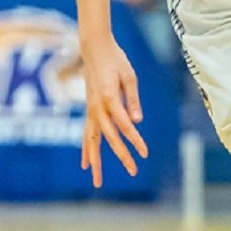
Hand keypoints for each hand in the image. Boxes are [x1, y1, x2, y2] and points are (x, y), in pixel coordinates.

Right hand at [80, 35, 147, 187]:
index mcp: (109, 98)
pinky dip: (86, 149)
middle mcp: (97, 107)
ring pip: (93, 140)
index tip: (144, 153)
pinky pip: (87, 134)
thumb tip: (137, 121)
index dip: (135, 140)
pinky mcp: (89, 109)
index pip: (124, 125)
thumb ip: (132, 98)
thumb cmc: (115, 59)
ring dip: (96, 161)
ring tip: (98, 181)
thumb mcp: (129, 75)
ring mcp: (91, 110)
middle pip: (109, 137)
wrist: (95, 49)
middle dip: (122, 155)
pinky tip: (86, 164)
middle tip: (133, 171)